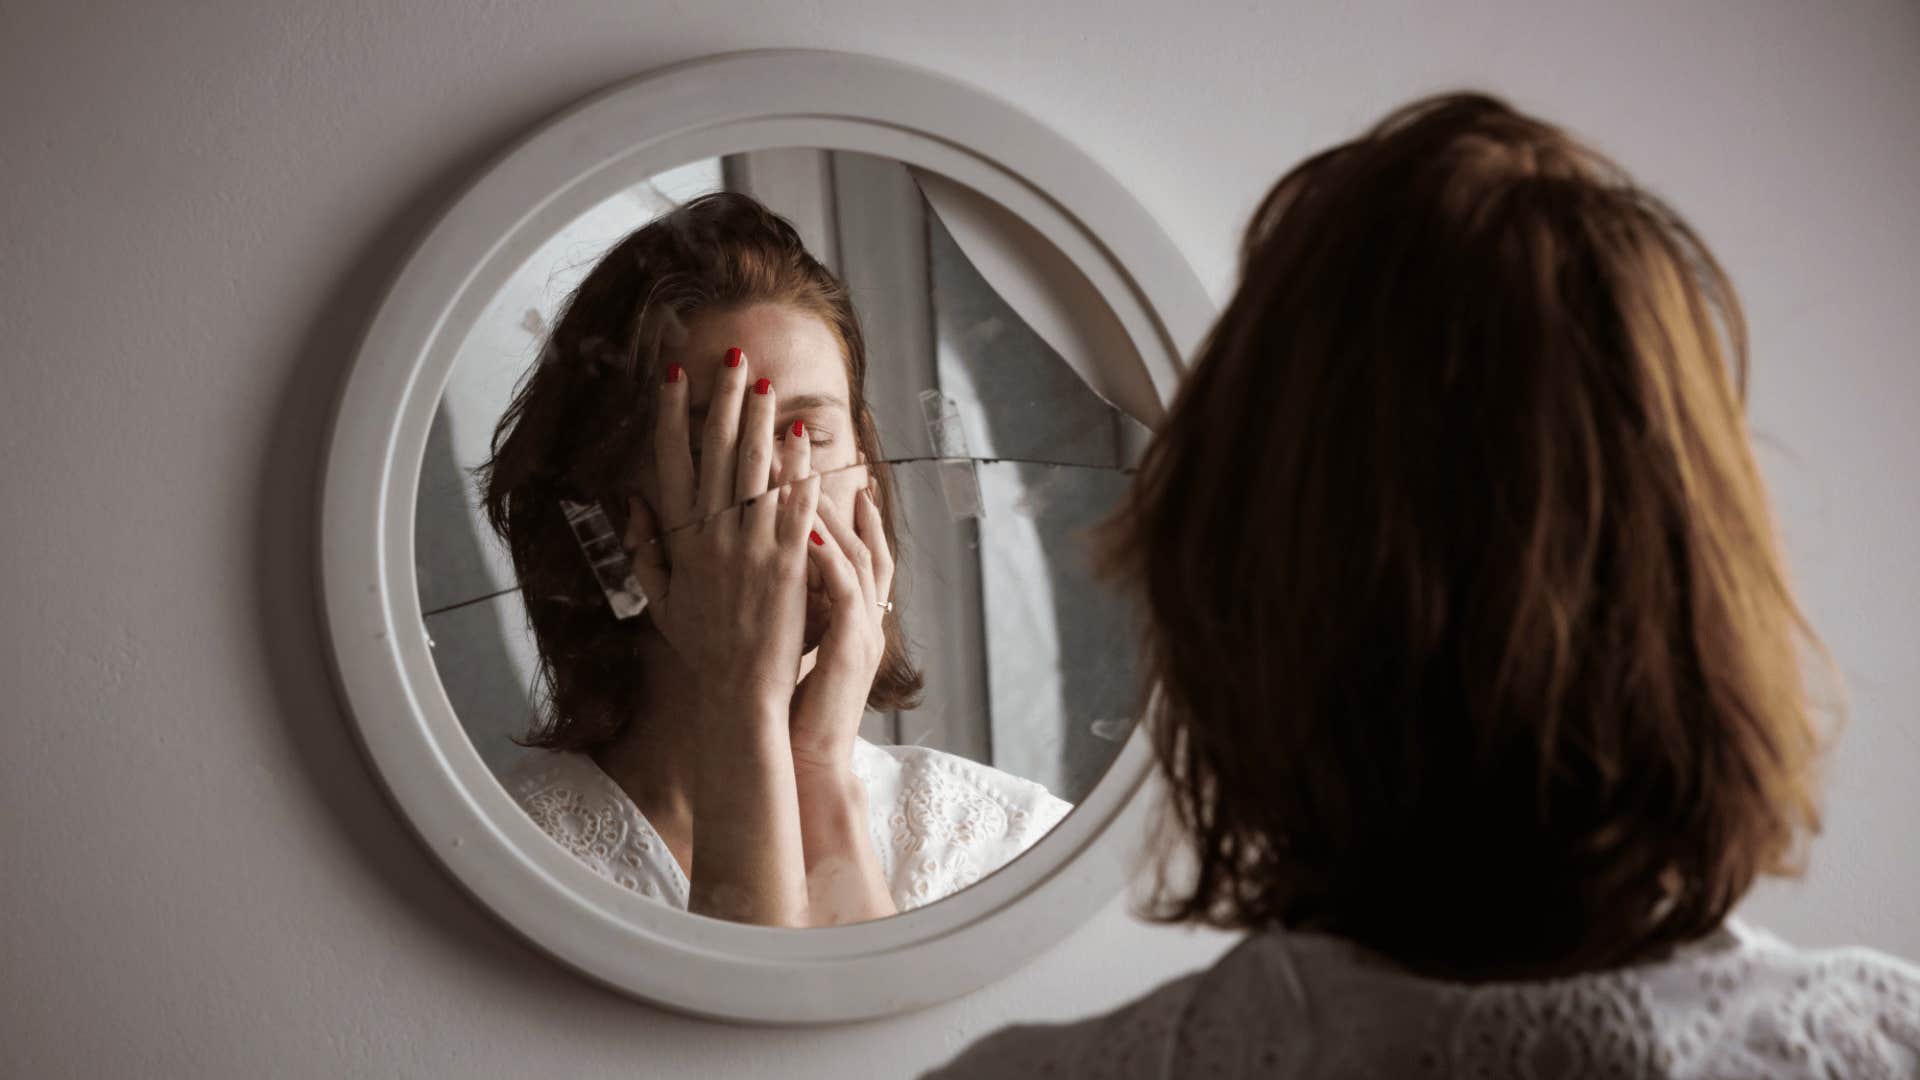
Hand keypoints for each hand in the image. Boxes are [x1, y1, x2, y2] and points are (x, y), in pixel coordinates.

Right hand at [625, 352, 819, 719]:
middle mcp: (713, 536)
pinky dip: (796, 469)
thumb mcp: (661, 601)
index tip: (676, 376)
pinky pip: (794, 505)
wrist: (740, 690)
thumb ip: (646, 550)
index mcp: (682, 541)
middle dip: (724, 401)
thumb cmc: (703, 649)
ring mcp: (751, 547)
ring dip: (760, 422)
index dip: (673, 416)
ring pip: (754, 470)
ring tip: (766, 383)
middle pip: (716, 453)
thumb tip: (632, 503)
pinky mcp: (788, 562)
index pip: (672, 464)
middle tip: (733, 359)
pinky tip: (802, 437)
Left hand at [789, 482, 894, 773]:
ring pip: (859, 557)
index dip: (851, 511)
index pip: (861, 550)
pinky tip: (804, 529)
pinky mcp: (852, 646)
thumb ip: (793, 607)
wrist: (810, 760)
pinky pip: (847, 590)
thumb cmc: (795, 707)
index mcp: (854, 616)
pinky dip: (828, 557)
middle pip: (865, 541)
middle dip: (841, 495)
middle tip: (818, 456)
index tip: (835, 472)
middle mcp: (867, 617)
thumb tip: (768, 574)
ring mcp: (865, 630)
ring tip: (805, 477)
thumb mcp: (797, 647)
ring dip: (832, 515)